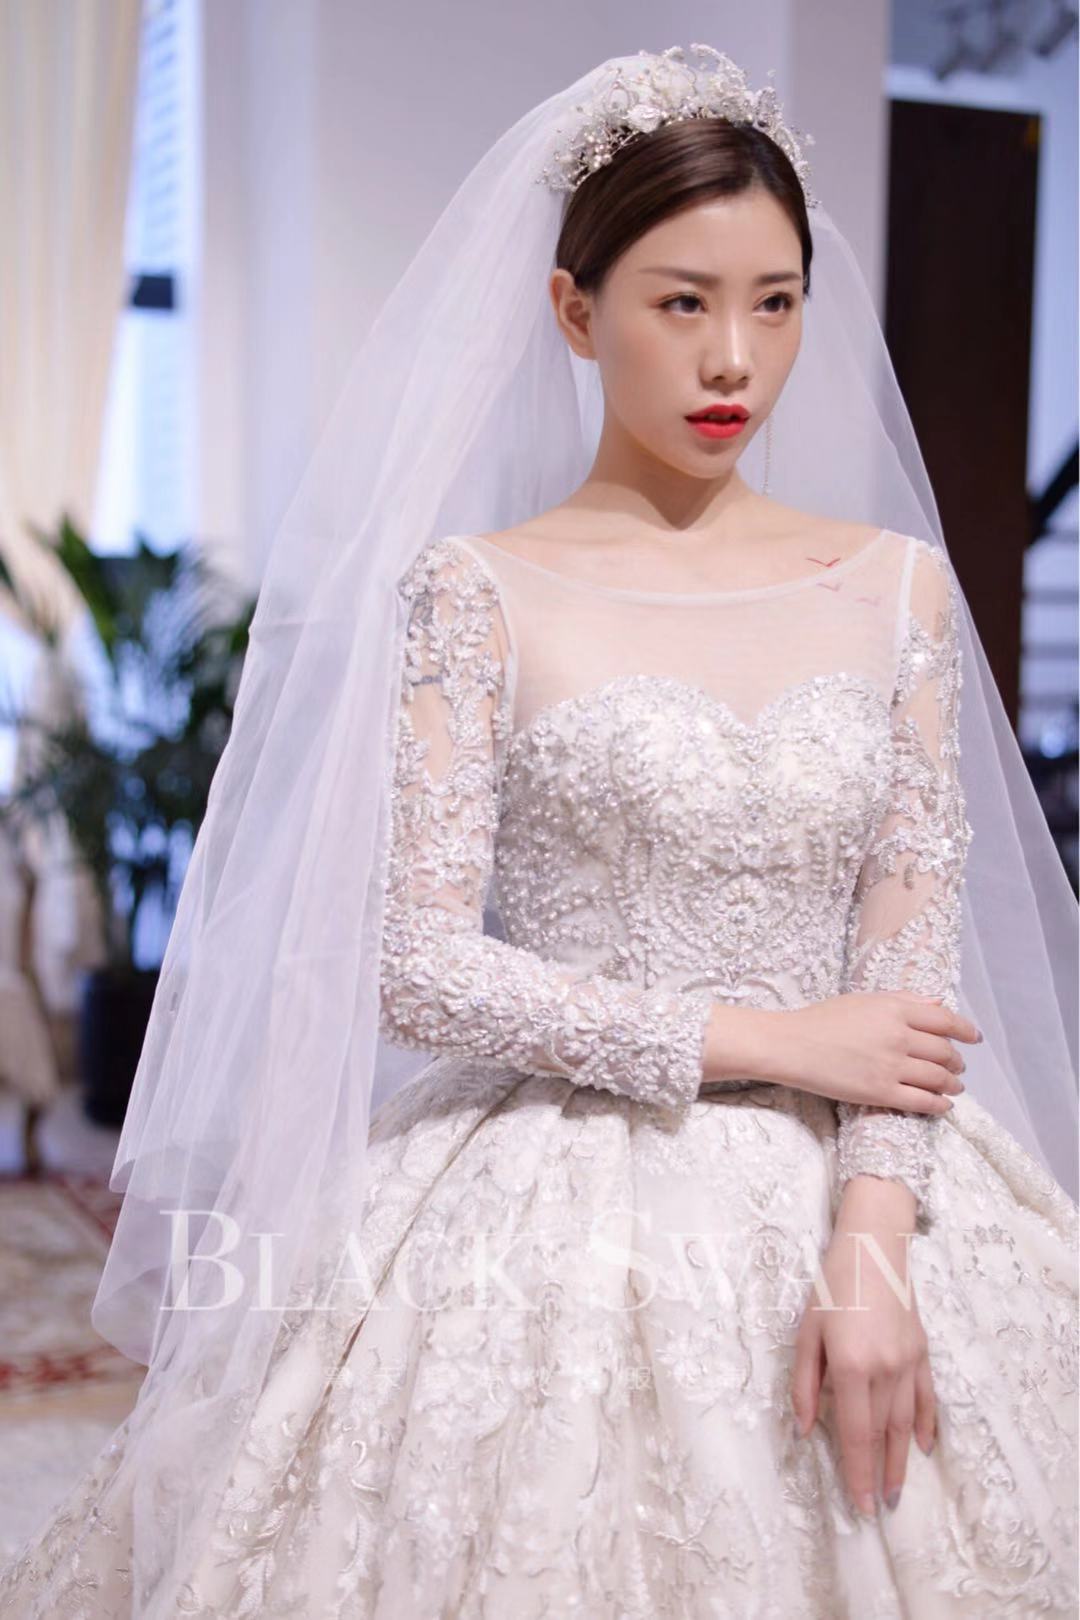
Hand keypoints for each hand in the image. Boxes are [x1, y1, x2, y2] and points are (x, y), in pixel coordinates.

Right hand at [746, 990, 978, 1112]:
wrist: (792, 1045)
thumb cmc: (824, 1019)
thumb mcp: (865, 999)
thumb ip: (904, 1000)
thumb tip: (939, 1002)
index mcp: (895, 1009)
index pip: (945, 1020)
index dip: (965, 1030)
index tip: (974, 1038)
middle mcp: (899, 1037)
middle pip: (945, 1051)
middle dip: (957, 1061)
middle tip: (959, 1066)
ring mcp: (891, 1066)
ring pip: (938, 1078)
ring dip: (952, 1084)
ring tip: (954, 1086)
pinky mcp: (881, 1093)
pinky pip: (921, 1102)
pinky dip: (939, 1105)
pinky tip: (943, 1106)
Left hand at [791, 1180, 936, 1516]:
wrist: (874, 1245)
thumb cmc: (832, 1285)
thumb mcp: (807, 1331)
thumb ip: (805, 1384)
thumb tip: (806, 1429)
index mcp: (851, 1365)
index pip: (856, 1433)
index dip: (857, 1472)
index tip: (859, 1504)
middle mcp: (884, 1368)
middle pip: (883, 1434)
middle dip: (879, 1473)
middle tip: (878, 1507)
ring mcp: (908, 1361)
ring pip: (905, 1422)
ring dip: (901, 1458)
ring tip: (897, 1489)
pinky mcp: (922, 1350)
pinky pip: (925, 1396)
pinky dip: (925, 1423)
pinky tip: (924, 1446)